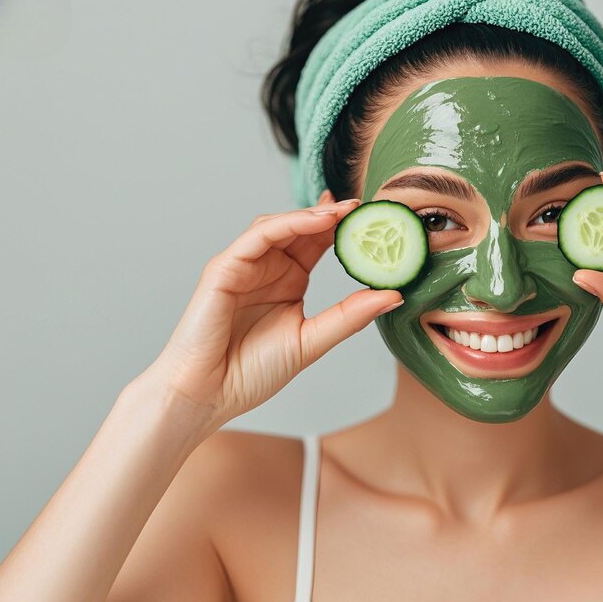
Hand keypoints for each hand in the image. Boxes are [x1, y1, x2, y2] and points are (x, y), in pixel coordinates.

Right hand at [138, 198, 402, 428]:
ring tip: (347, 212)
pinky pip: (257, 236)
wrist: (209, 395)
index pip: (319, 243)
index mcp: (289, 281)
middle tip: (366, 205)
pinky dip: (287, 223)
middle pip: (303, 227)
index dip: (346, 228)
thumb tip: (394, 295)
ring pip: (280, 225)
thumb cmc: (252, 372)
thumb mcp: (312, 340)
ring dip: (313, 215)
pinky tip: (316, 221)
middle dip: (334, 213)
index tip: (376, 218)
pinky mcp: (224, 268)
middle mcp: (267, 268)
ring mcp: (245, 265)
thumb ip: (350, 316)